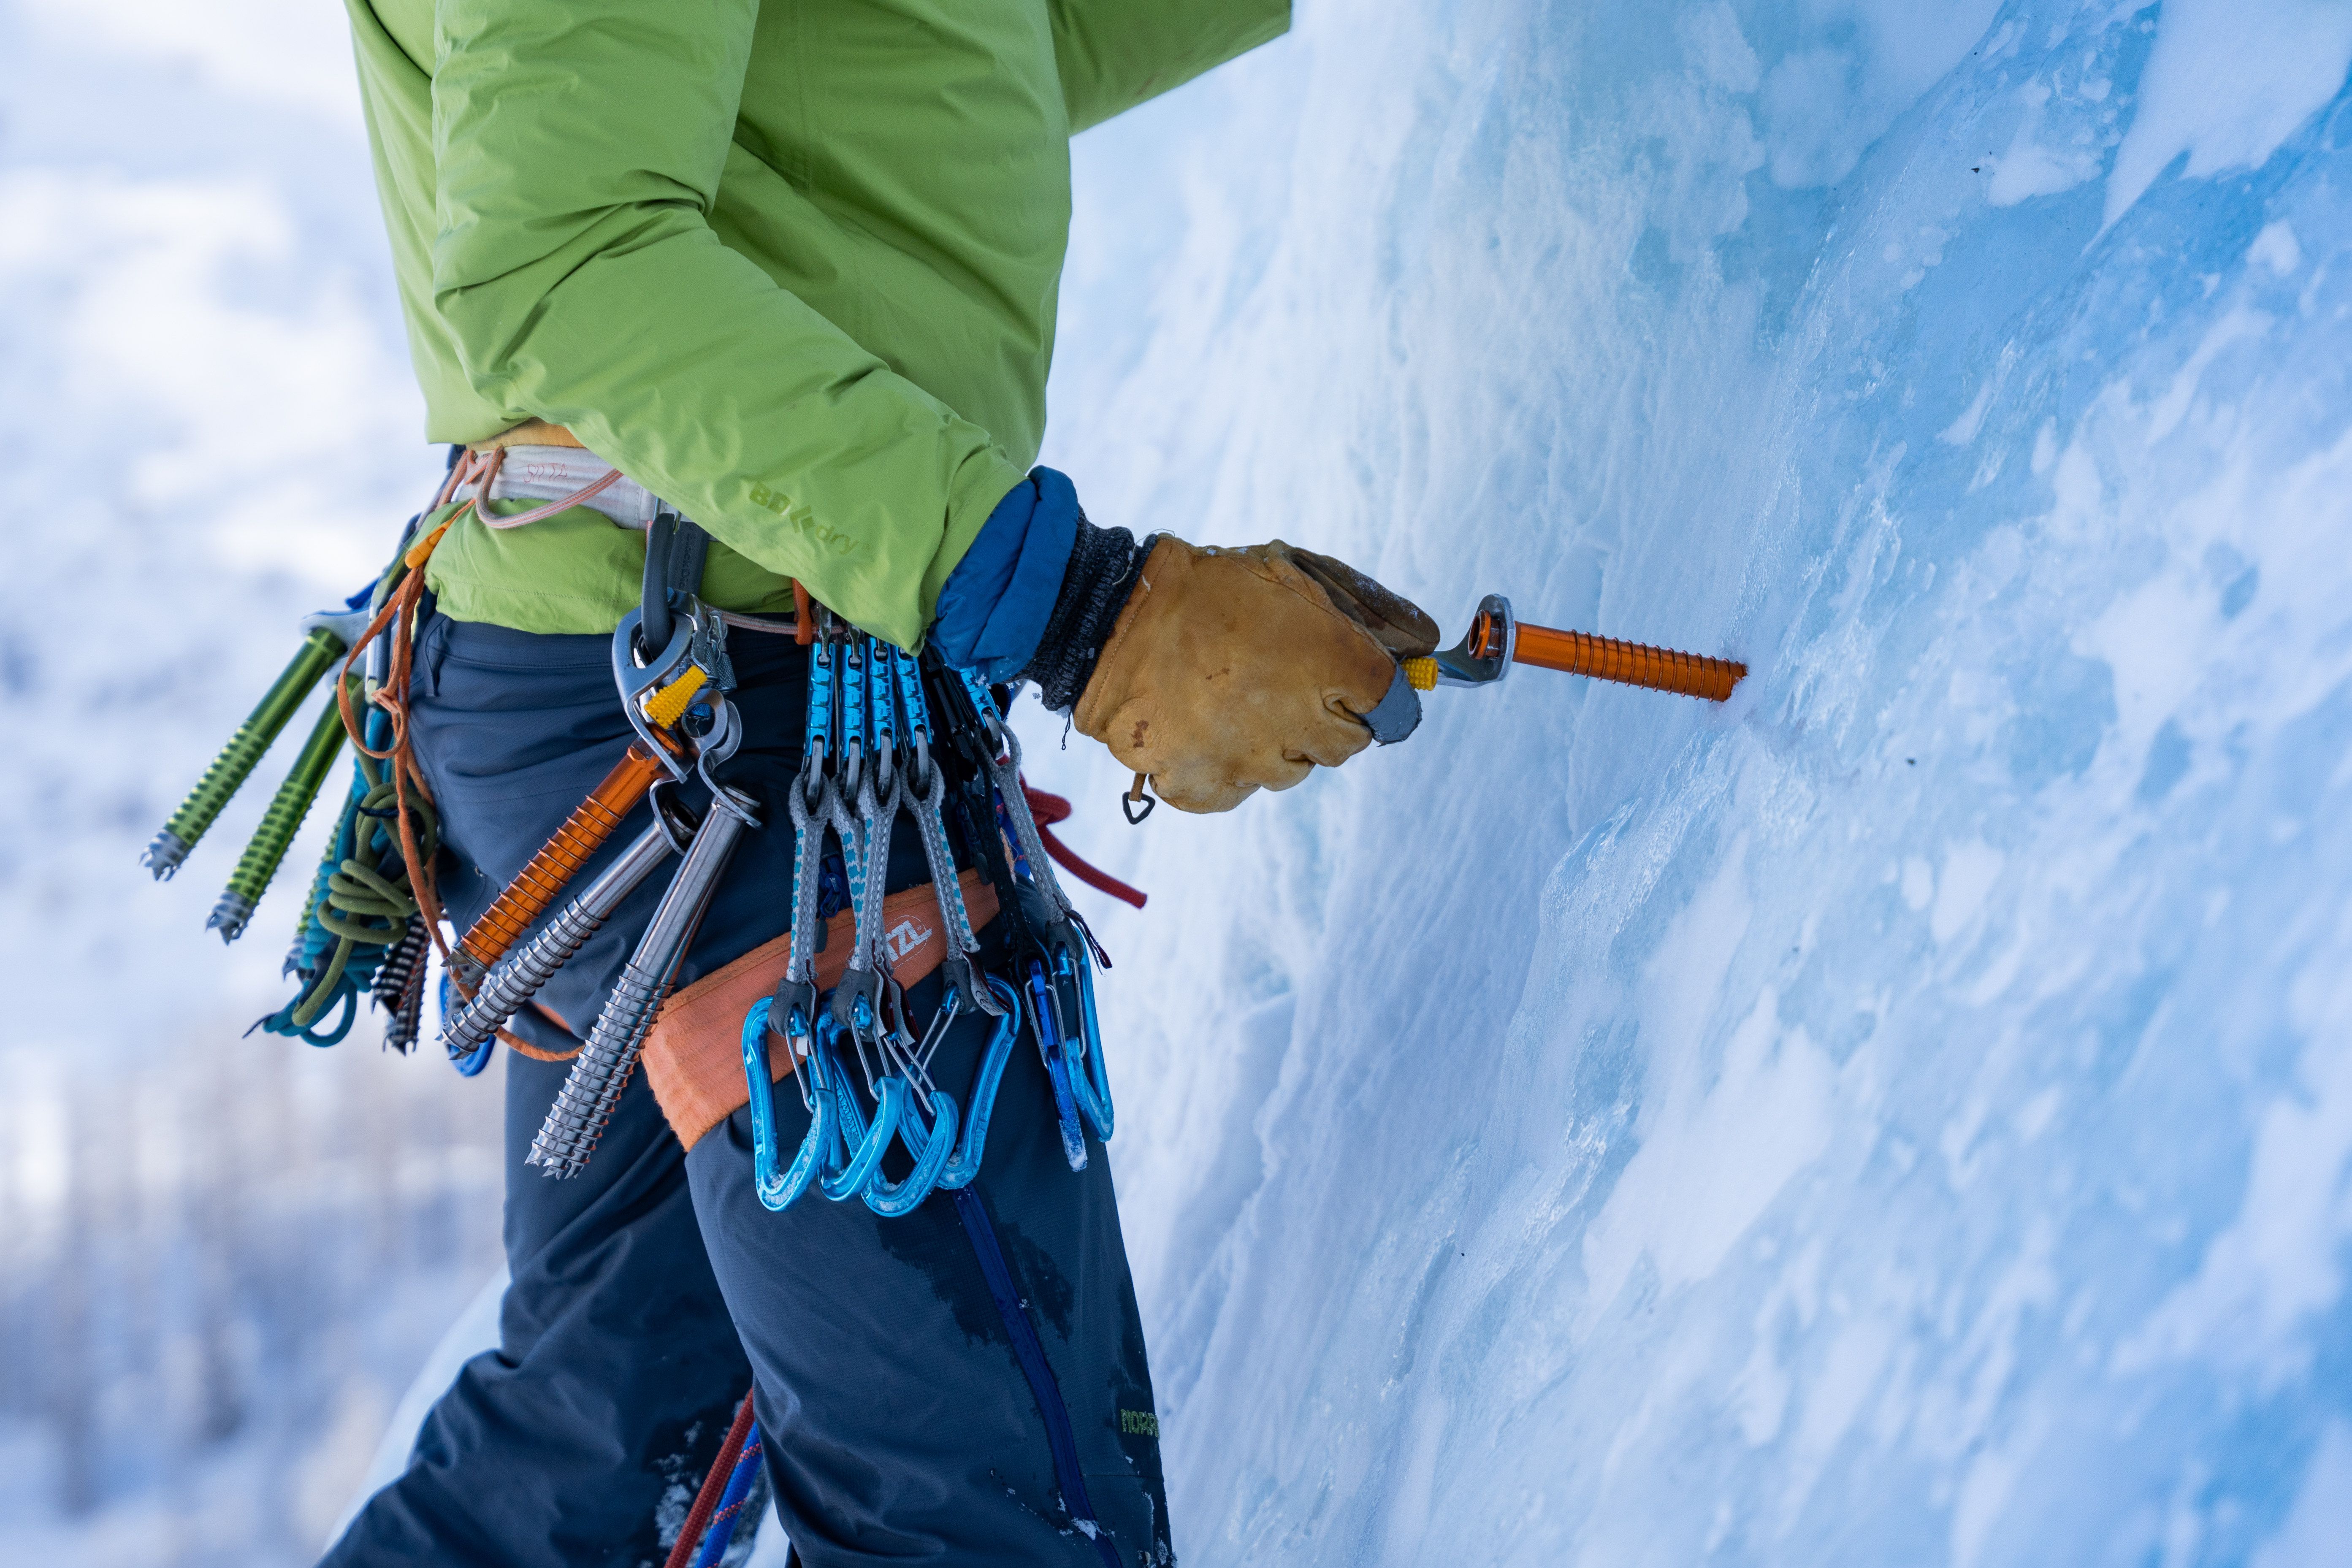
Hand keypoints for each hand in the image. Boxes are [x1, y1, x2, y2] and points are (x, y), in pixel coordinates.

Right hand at [1073, 539, 1436, 812]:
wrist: (1110, 620)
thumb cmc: (1210, 589)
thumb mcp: (1296, 574)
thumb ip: (1369, 609)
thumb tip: (1429, 642)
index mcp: (1331, 665)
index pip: (1392, 706)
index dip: (1376, 692)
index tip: (1355, 681)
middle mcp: (1299, 724)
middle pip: (1347, 744)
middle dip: (1325, 714)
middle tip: (1280, 678)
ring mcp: (1250, 763)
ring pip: (1292, 770)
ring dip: (1275, 741)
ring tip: (1232, 696)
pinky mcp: (1203, 788)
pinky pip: (1238, 789)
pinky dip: (1226, 765)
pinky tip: (1204, 723)